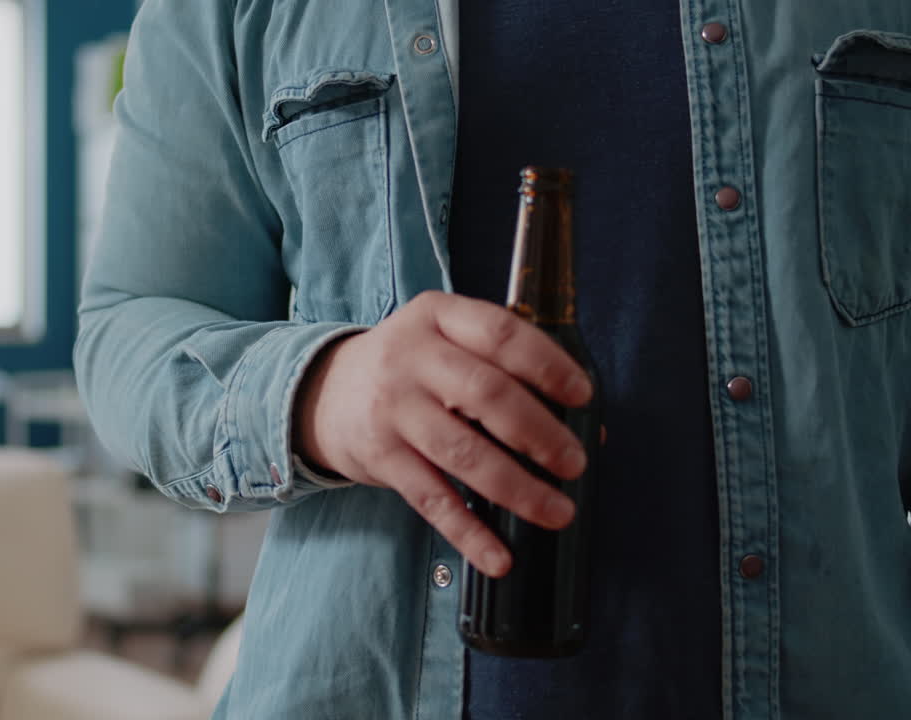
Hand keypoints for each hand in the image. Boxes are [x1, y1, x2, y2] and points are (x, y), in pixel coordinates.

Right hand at [294, 291, 593, 577]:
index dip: (547, 364)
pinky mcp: (380, 456)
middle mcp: (411, 358)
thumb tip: (587, 426)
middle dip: (540, 433)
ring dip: (518, 488)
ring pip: (464, 453)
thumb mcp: (445, 342)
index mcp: (438, 316)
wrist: (323, 393)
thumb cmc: (410, 367)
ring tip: (557, 512)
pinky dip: (469, 532)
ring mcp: (393, 408)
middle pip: (486, 394)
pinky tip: (499, 558)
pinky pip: (432, 499)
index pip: (500, 333)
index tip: (582, 396)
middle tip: (575, 464)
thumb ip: (504, 369)